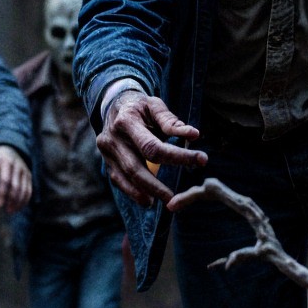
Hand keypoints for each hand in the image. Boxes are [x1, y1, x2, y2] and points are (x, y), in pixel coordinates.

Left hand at [0, 145, 33, 213]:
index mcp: (7, 163)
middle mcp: (18, 167)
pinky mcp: (29, 176)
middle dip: (12, 200)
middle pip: (16, 186)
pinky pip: (29, 189)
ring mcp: (25, 172)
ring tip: (11, 211)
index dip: (2, 193)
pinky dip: (25, 199)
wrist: (11, 149)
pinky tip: (19, 207)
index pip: (5, 180)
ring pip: (24, 189)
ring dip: (19, 202)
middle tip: (6, 211)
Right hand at [97, 88, 205, 205]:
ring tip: (163, 201)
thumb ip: (171, 121)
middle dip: (155, 185)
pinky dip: (132, 191)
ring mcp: (106, 152)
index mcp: (126, 122)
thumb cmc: (140, 107)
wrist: (112, 105)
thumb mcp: (155, 106)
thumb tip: (194, 135)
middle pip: (135, 167)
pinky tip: (147, 200)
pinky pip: (118, 180)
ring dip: (143, 192)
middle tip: (175, 197)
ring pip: (124, 177)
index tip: (201, 161)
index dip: (177, 156)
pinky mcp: (106, 161)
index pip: (152, 146)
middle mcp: (112, 139)